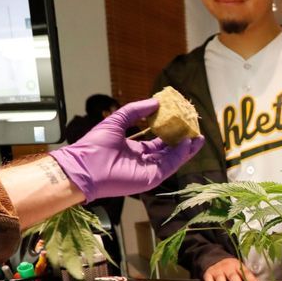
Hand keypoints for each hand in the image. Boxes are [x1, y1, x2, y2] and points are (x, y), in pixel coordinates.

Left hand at [50, 98, 203, 201]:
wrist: (84, 166)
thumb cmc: (94, 145)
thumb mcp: (117, 120)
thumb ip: (136, 110)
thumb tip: (155, 102)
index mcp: (135, 150)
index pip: (158, 142)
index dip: (170, 132)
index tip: (181, 122)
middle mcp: (144, 161)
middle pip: (169, 151)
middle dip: (183, 141)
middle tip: (196, 130)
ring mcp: (148, 171)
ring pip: (173, 160)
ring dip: (186, 149)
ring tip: (198, 137)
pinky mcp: (150, 178)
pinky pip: (169, 166)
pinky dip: (179, 156)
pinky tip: (186, 144)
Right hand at [204, 257, 259, 280]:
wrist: (214, 258)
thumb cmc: (230, 268)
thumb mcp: (239, 269)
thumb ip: (245, 279)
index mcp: (238, 266)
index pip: (246, 273)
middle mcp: (228, 268)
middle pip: (233, 276)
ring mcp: (218, 270)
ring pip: (221, 278)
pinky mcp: (208, 274)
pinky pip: (209, 279)